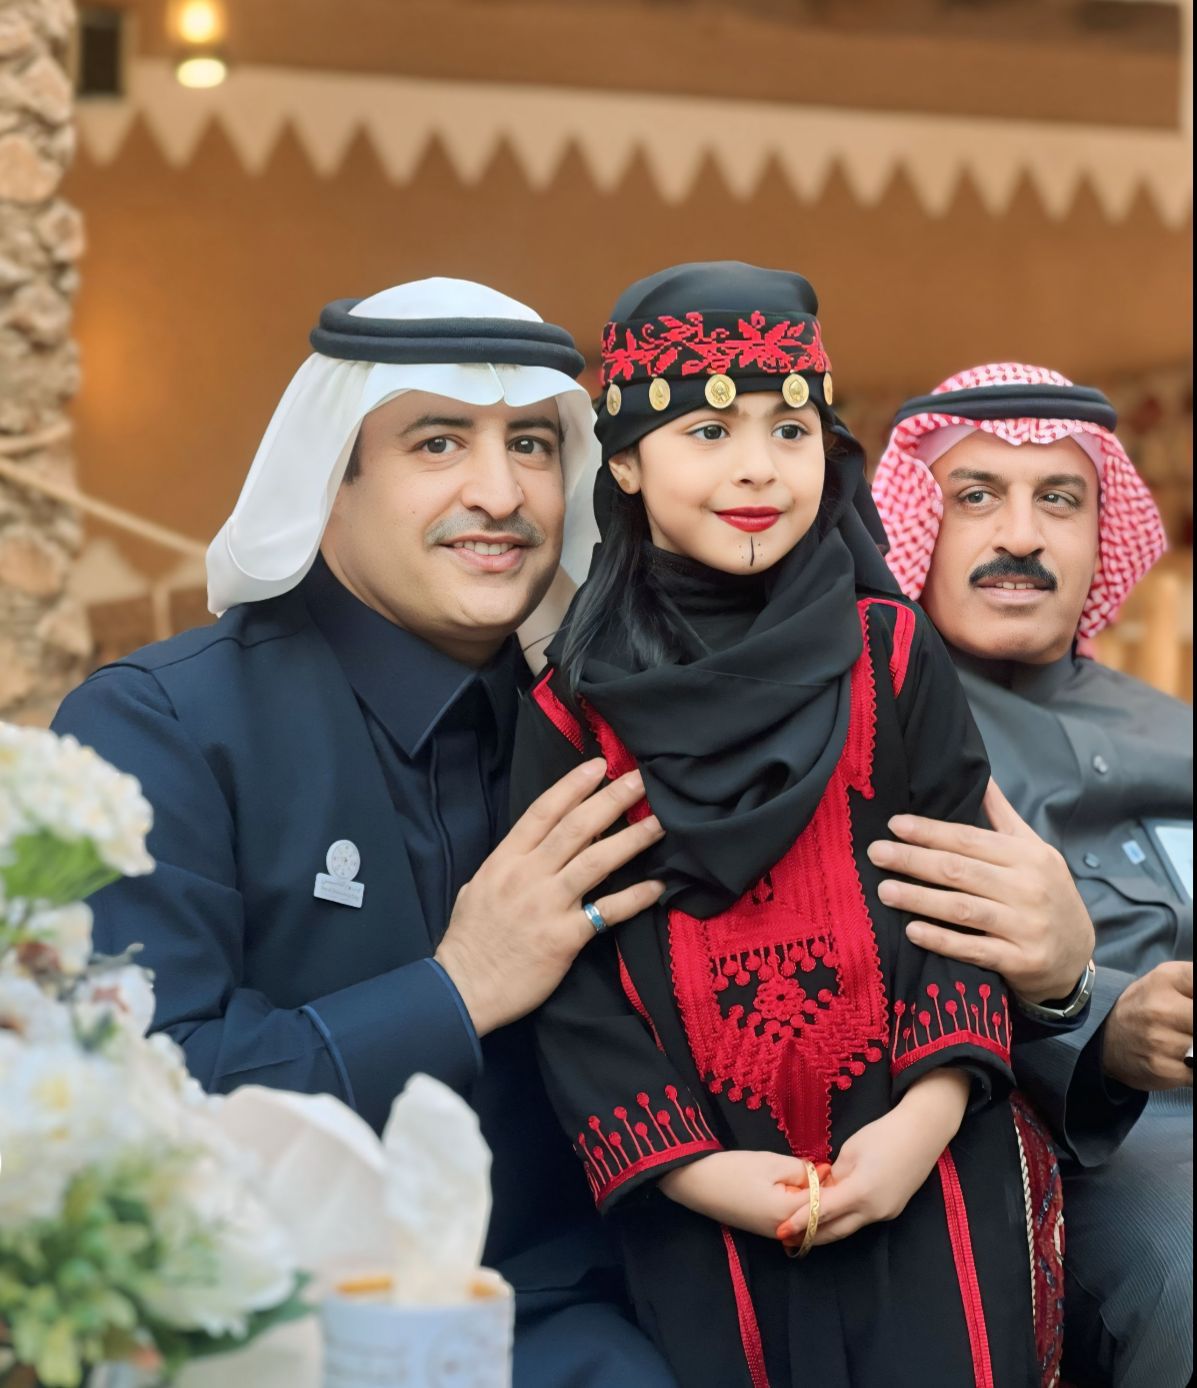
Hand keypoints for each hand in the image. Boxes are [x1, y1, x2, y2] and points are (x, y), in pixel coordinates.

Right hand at [435, 759, 664, 1035]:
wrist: (463, 988)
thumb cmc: (469, 940)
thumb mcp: (478, 887)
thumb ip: (509, 863)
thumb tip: (538, 843)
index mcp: (504, 860)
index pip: (543, 812)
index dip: (572, 786)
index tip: (599, 765)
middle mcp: (527, 875)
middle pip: (576, 828)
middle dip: (611, 800)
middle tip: (640, 780)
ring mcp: (547, 905)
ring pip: (596, 861)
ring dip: (632, 839)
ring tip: (659, 822)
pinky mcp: (564, 937)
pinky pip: (606, 911)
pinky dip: (634, 897)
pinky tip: (657, 885)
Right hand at [659, 1151, 819, 1239]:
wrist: (696, 1182)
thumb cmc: (733, 1169)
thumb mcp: (771, 1162)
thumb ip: (801, 1170)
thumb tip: (823, 1174)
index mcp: (787, 1214)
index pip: (824, 1204)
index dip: (831, 1185)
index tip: (833, 1168)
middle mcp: (783, 1232)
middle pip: (815, 1217)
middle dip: (823, 1197)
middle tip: (825, 1173)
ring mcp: (772, 1234)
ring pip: (803, 1220)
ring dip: (810, 1203)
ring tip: (811, 1178)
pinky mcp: (763, 1230)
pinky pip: (790, 1221)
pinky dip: (796, 1207)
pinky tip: (792, 1189)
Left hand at [778, 1070, 968, 1246]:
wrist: (923, 1133)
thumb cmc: (884, 1134)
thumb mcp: (851, 1150)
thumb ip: (835, 1175)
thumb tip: (825, 1190)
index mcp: (861, 1192)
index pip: (823, 1211)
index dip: (800, 1221)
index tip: (780, 1230)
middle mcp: (874, 1209)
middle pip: (836, 1230)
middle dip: (810, 1236)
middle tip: (786, 1239)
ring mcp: (886, 1212)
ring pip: (850, 1228)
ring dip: (827, 1231)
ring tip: (803, 1233)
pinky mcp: (892, 1209)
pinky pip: (862, 1220)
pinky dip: (844, 1221)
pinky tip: (831, 1218)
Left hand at [866, 778, 1094, 1003]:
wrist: (1076, 954)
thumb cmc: (1045, 893)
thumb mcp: (1033, 850)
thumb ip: (1002, 816)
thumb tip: (981, 775)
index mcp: (1028, 856)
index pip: (969, 839)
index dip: (930, 831)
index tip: (894, 824)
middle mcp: (1028, 888)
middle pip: (960, 870)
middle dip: (914, 860)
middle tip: (876, 853)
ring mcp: (1025, 926)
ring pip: (963, 908)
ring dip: (920, 898)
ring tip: (884, 890)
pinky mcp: (1020, 961)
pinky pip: (973, 949)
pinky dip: (941, 940)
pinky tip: (912, 931)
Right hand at [1102, 961, 1193, 1091]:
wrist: (1106, 1037)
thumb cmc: (1148, 1005)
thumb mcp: (1169, 979)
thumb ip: (1196, 980)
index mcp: (1167, 980)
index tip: (1193, 1013)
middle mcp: (1161, 1008)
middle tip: (1191, 1028)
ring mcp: (1160, 1040)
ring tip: (1189, 1043)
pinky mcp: (1163, 1069)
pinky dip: (1194, 1066)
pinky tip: (1187, 1060)